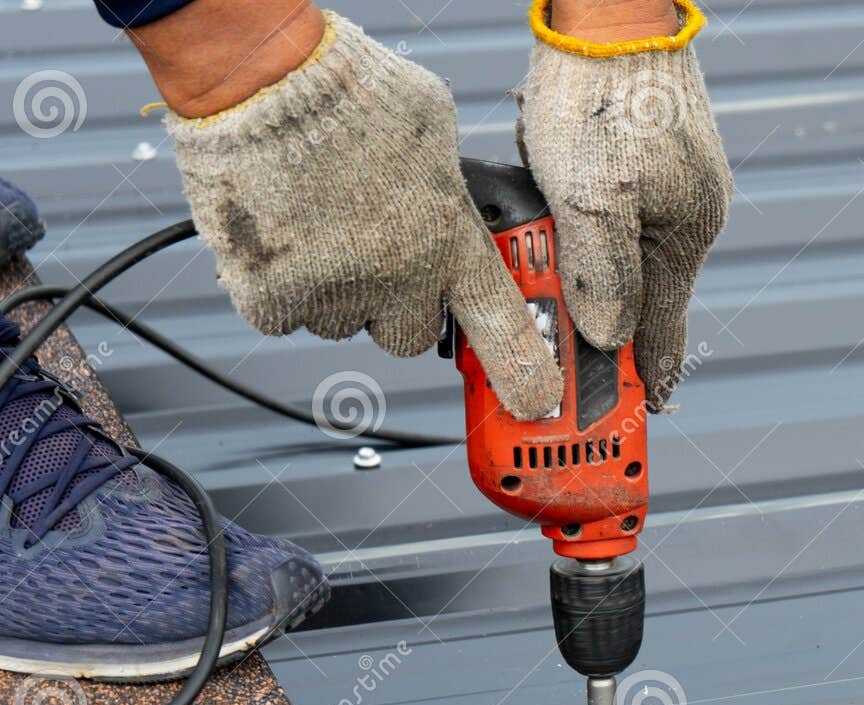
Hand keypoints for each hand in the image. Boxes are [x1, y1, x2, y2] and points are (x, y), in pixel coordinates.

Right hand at [161, 9, 561, 419]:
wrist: (262, 77)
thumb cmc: (350, 88)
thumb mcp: (436, 129)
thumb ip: (450, 187)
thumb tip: (454, 204)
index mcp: (450, 240)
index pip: (501, 326)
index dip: (522, 372)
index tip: (535, 402)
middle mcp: (398, 278)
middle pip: (409, 334)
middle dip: (397, 304)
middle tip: (375, 251)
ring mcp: (334, 294)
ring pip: (343, 321)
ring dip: (335, 287)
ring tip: (320, 217)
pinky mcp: (271, 298)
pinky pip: (283, 315)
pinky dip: (278, 283)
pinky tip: (282, 229)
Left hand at [517, 0, 731, 410]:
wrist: (608, 11)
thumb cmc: (601, 92)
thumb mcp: (591, 197)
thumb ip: (602, 275)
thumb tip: (609, 337)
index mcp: (686, 234)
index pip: (666, 329)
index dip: (648, 377)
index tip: (640, 416)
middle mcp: (686, 216)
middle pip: (641, 298)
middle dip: (605, 331)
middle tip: (570, 365)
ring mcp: (669, 188)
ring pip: (622, 259)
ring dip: (586, 279)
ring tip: (547, 295)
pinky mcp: (645, 163)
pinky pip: (613, 220)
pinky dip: (585, 236)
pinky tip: (556, 228)